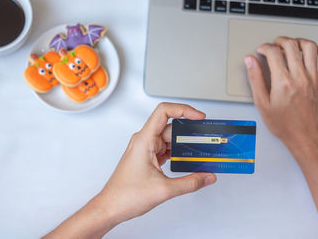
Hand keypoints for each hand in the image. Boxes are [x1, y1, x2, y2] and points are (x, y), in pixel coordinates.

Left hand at [44, 103, 216, 238]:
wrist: (110, 207)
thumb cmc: (125, 195)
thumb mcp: (164, 190)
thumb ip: (190, 183)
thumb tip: (207, 177)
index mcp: (144, 140)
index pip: (164, 111)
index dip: (183, 109)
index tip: (198, 116)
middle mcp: (144, 140)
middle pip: (171, 126)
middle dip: (189, 131)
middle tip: (205, 137)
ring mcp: (145, 148)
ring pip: (169, 138)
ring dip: (184, 143)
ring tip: (200, 150)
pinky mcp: (147, 157)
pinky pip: (166, 148)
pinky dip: (178, 152)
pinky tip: (188, 159)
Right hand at [244, 37, 317, 152]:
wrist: (305, 136)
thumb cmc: (284, 124)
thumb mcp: (262, 104)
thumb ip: (255, 79)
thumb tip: (250, 61)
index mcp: (283, 82)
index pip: (273, 53)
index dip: (264, 47)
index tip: (261, 51)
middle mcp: (300, 77)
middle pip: (291, 46)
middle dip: (280, 41)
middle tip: (274, 45)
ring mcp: (314, 78)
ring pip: (310, 48)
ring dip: (299, 41)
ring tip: (292, 45)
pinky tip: (316, 51)